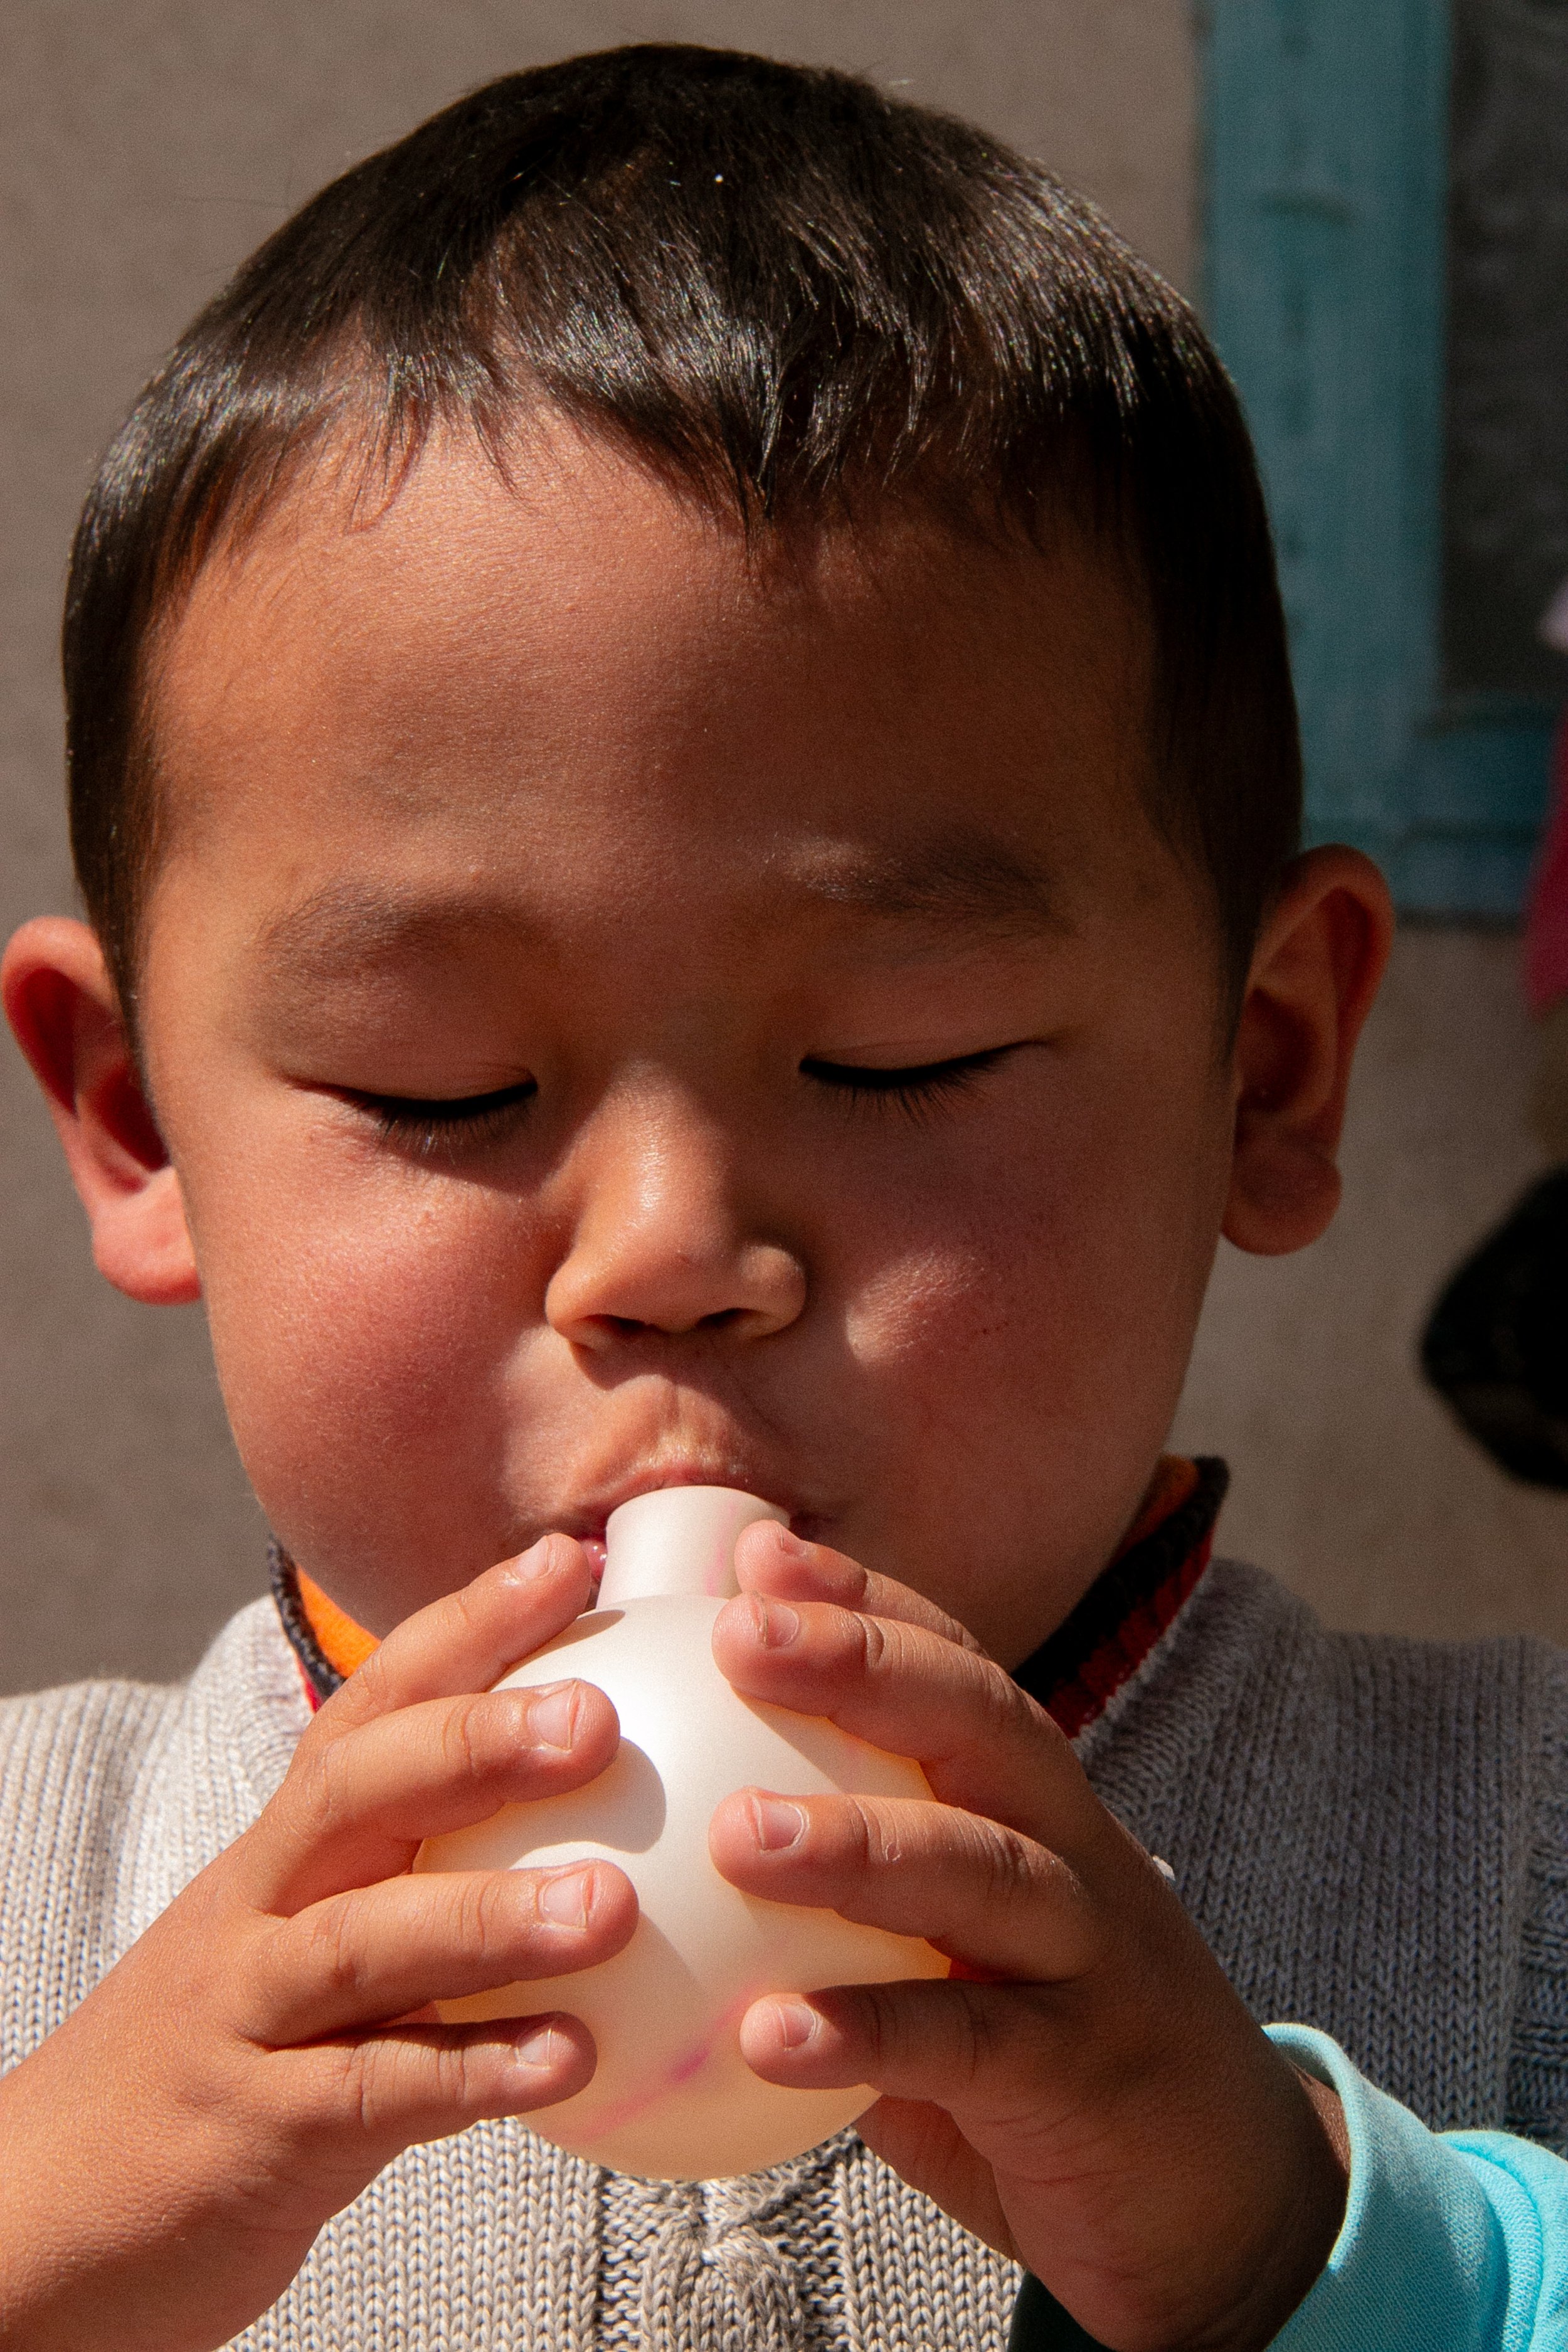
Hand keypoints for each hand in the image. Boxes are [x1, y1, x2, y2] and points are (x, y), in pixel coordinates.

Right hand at [0, 1537, 635, 2351]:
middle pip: (357, 1793)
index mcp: (288, 1846)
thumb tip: (609, 1815)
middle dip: (476, 1741)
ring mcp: (248, 2015)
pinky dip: (469, 2075)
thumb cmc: (238, 2049)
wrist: (60, 2209)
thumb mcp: (318, 1937)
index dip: (467, 1627)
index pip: (375, 1705)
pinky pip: (370, 2095)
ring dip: (488, 1916)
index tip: (567, 1561)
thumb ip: (431, 1876)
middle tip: (597, 1718)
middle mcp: (260, 1906)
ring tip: (611, 1905)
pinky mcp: (255, 2134)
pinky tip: (570, 2058)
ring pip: (361, 1942)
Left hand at [708, 1524, 1346, 2351]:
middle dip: (863, 1663)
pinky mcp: (1088, 2077)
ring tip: (732, 1832)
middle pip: (984, 1724)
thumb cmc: (1055, 2067)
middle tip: (737, 1635)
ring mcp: (1094, 1961)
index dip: (867, 1603)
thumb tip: (679, 1880)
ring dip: (857, 1841)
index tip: (759, 1553)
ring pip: (984, 1868)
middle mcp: (1078, 1856)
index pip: (960, 1669)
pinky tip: (767, 2034)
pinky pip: (974, 2045)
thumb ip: (853, 1922)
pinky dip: (871, 2030)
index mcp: (1041, 1811)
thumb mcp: (959, 1963)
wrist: (1237, 2210)